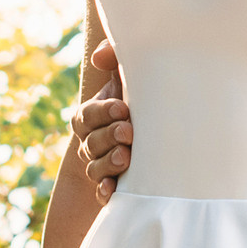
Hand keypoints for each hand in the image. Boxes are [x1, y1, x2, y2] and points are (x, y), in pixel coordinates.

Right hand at [72, 38, 132, 200]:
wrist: (159, 139)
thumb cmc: (142, 101)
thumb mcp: (130, 79)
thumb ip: (115, 60)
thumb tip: (99, 56)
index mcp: (91, 116)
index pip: (87, 115)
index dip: (103, 112)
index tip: (123, 108)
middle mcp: (91, 142)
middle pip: (90, 143)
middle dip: (109, 137)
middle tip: (129, 132)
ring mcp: (100, 165)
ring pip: (94, 168)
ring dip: (108, 163)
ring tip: (127, 157)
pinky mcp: (113, 185)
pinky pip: (102, 192)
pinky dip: (106, 191)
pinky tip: (113, 189)